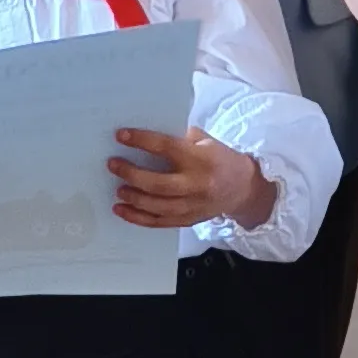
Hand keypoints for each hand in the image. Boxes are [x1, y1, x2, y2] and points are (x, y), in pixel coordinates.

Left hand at [110, 125, 278, 232]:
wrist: (244, 189)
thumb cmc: (221, 160)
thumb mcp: (207, 141)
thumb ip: (181, 138)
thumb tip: (148, 135)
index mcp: (201, 159)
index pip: (167, 148)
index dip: (142, 141)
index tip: (121, 136)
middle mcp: (197, 184)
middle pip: (158, 184)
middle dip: (132, 174)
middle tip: (113, 165)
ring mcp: (193, 205)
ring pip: (157, 206)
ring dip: (133, 198)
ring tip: (118, 189)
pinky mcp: (188, 220)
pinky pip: (159, 222)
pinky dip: (138, 218)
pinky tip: (122, 209)